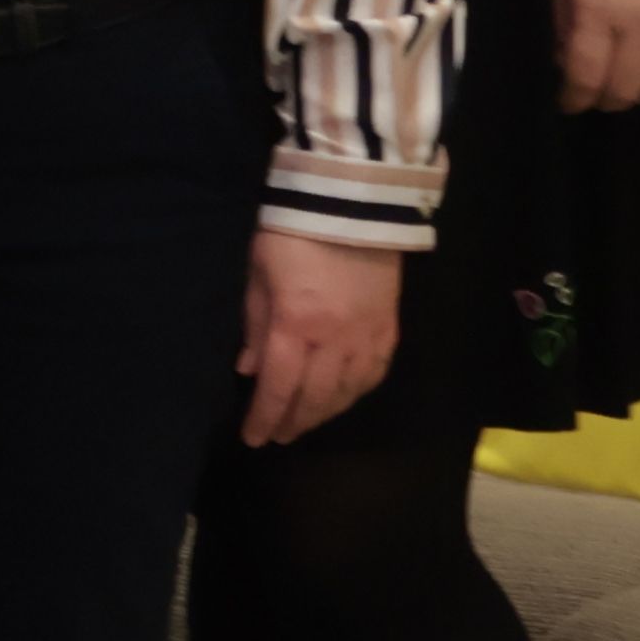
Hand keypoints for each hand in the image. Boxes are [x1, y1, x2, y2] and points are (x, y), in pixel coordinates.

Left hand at [233, 227, 404, 449]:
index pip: (278, 387)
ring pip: (348, 391)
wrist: (353, 202)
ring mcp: (368, 335)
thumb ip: (255, 326)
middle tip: (278, 437)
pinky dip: (357, 392)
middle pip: (315, 397)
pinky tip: (343, 397)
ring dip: (326, 413)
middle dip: (294, 422)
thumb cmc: (291, 232)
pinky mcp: (390, 327)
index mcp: (296, 325)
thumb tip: (249, 369)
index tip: (253, 438)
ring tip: (305, 422)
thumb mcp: (258, 274)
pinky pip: (375, 373)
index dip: (265, 417)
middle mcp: (335, 339)